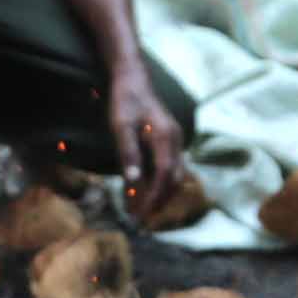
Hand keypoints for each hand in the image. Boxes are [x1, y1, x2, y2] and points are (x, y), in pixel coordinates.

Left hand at [107, 72, 183, 219]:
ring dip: (160, 195)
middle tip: (139, 220)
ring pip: (175, 176)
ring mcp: (176, 141)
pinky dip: (160, 184)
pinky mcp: (171, 142)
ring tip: (140, 210)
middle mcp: (176, 140)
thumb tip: (131, 182)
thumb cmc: (125, 100)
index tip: (140, 213)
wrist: (133, 78)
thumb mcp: (121, 126)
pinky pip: (171, 168)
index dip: (153, 196)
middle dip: (158, 202)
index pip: (164, 174)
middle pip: (174, 180)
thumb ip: (128, 153)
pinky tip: (144, 192)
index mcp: (165, 137)